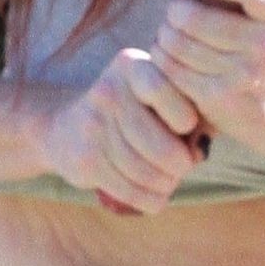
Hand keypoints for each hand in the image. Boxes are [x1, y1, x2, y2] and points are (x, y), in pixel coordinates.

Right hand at [43, 48, 203, 215]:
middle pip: (159, 145)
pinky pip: (129, 190)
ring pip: (145, 172)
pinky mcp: (85, 159)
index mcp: (131, 65)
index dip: (183, 116)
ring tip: (170, 182)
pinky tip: (156, 197)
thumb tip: (197, 153)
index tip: (187, 126)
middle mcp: (108, 91)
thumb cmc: (132, 114)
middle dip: (180, 165)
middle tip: (184, 167)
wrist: (67, 129)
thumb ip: (188, 115)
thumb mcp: (157, 99)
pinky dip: (149, 199)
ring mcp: (93, 126)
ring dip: (166, 185)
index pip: (162, 90)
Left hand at [149, 0, 264, 164]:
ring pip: (178, 42)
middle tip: (176, 13)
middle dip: (176, 11)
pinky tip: (169, 55)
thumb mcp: (247, 4)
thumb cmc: (251, 37)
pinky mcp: (221, 97)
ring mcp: (245, 75)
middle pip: (195, 17)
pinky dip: (163, 57)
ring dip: (165, 34)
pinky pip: (173, 68)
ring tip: (170, 33)